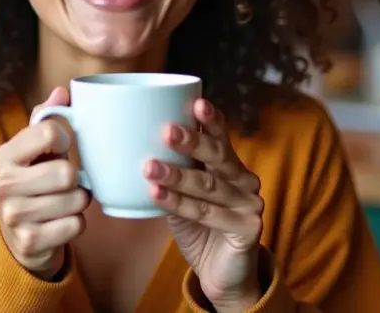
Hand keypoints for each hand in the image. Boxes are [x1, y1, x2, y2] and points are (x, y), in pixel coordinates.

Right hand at [0, 87, 89, 279]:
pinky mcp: (29, 242)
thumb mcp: (37, 149)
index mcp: (3, 155)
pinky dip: (76, 223)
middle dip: (76, 179)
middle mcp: (2, 185)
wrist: (18, 235)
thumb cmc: (35, 181)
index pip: (51, 132)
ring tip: (64, 201)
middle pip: (67, 172)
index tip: (61, 148)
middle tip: (64, 183)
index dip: (66, 139)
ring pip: (76, 200)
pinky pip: (76, 225)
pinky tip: (61, 222)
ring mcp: (13, 216)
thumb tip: (62, 91)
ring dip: (79, 202)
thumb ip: (48, 118)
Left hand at [143, 99, 263, 312]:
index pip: (221, 137)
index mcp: (230, 166)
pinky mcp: (248, 229)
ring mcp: (250, 204)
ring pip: (208, 186)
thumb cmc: (198, 228)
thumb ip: (172, 171)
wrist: (221, 275)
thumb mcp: (183, 196)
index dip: (211, 120)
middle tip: (166, 130)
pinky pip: (207, 214)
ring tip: (148, 167)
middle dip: (192, 141)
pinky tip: (156, 195)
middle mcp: (245, 180)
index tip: (196, 103)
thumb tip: (130, 144)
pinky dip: (178, 204)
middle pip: (217, 156)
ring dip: (176, 175)